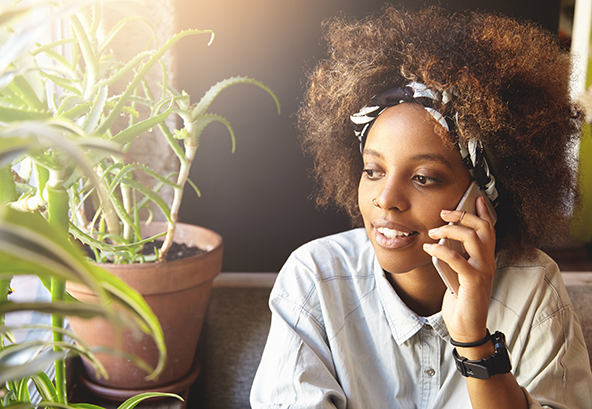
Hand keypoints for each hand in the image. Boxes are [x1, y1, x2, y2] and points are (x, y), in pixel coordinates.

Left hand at [423, 196, 496, 343]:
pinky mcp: (473, 281)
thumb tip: (441, 241)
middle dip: (463, 216)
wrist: (466, 327)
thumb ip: (455, 257)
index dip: (483, 213)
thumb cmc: (460, 301)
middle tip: (444, 214)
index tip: (474, 198)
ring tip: (433, 232)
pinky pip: (457, 259)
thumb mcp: (457, 274)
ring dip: (450, 230)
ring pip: (472, 238)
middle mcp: (487, 262)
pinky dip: (441, 250)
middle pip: (482, 228)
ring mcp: (483, 271)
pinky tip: (429, 248)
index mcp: (485, 259)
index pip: (489, 230)